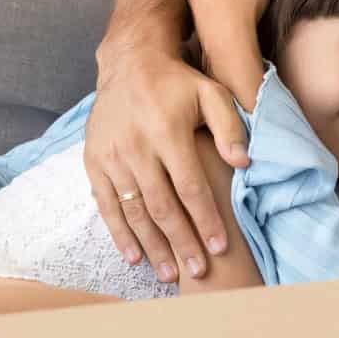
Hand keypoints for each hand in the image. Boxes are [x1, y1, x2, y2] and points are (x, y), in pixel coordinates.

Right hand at [86, 40, 248, 283]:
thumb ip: (230, 126)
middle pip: (162, 206)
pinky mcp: (93, 161)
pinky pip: (106, 204)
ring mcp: (111, 156)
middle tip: (198, 272)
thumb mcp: (211, 93)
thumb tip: (244, 163)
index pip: (190, 187)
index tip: (221, 247)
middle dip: (181, 243)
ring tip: (169, 274)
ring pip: (134, 211)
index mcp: (167, 131)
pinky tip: (134, 256)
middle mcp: (136, 147)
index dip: (205, 220)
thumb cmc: (178, 83)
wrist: (129, 63)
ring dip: (152, 246)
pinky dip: (119, 233)